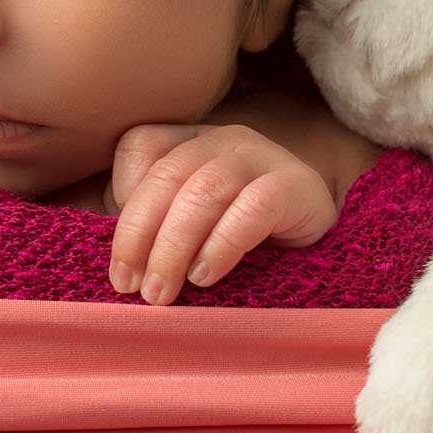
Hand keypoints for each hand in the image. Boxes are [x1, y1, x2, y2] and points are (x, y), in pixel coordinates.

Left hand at [105, 123, 339, 304]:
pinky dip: (222, 244)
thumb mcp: (190, 228)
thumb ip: (149, 229)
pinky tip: (205, 277)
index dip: (123, 197)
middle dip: (138, 233)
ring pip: (205, 189)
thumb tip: (107, 258)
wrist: (325, 244)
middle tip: (128, 286)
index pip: (141, 146)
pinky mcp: (296, 187)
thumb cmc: (242, 240)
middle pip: (168, 173)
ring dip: (174, 245)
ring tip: (160, 292)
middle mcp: (223, 139)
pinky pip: (254, 208)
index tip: (120, 259)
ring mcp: (262, 157)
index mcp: (190, 140)